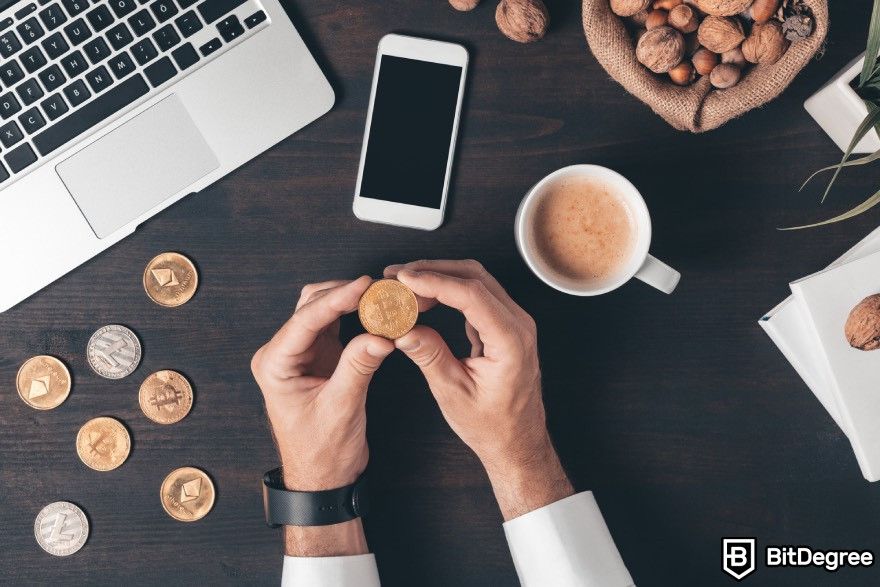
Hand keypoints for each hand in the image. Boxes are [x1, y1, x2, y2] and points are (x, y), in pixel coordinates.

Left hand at [251, 276, 394, 555]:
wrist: (322, 478)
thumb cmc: (322, 452)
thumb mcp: (342, 409)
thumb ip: (358, 367)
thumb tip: (382, 335)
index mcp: (275, 365)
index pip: (306, 321)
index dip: (337, 299)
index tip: (364, 285)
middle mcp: (282, 354)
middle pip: (311, 306)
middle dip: (344, 294)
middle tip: (380, 288)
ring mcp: (300, 353)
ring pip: (322, 310)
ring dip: (350, 300)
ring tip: (381, 296)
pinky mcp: (319, 356)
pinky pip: (335, 324)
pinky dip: (355, 314)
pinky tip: (375, 311)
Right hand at [385, 260, 572, 519]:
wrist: (517, 441)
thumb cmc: (491, 425)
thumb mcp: (453, 393)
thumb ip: (430, 356)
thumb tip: (404, 329)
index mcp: (510, 341)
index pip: (472, 295)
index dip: (435, 281)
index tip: (404, 278)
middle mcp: (518, 325)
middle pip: (475, 277)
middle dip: (433, 270)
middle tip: (396, 276)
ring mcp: (514, 322)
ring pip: (477, 281)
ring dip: (440, 277)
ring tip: (404, 285)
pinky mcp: (505, 325)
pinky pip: (478, 296)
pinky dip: (449, 291)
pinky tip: (425, 299)